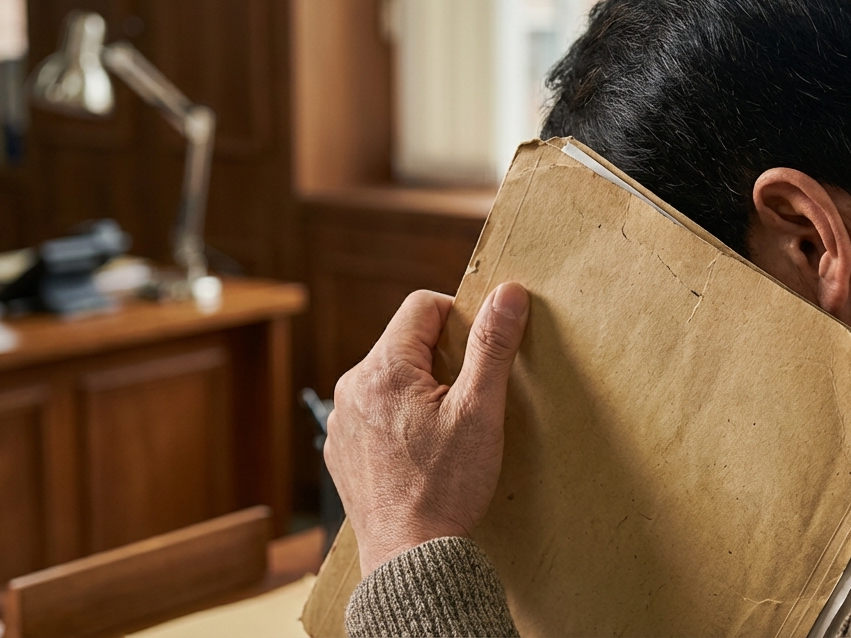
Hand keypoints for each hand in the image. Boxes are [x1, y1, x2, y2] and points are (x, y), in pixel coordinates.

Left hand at [325, 283, 529, 575]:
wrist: (410, 557)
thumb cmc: (446, 488)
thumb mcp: (479, 412)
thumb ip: (492, 346)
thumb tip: (509, 293)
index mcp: (383, 369)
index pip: (422, 306)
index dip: (459, 317)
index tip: (480, 351)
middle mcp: (352, 388)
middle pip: (404, 342)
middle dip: (441, 358)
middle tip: (469, 397)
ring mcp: (342, 420)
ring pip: (388, 379)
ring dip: (419, 389)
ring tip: (446, 430)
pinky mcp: (341, 450)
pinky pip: (373, 412)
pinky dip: (399, 419)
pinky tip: (422, 452)